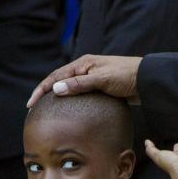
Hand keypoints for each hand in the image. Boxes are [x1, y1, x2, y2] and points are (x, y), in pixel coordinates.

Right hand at [27, 55, 142, 107]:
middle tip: (33, 108)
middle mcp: (85, 70)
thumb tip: (57, 89)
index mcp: (82, 64)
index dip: (41, 90)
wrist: (147, 79)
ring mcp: (92, 79)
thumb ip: (79, 84)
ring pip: (69, 89)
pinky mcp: (100, 89)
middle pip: (59, 82)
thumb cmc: (125, 76)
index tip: (31, 104)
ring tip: (47, 112)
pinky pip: (81, 96)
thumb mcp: (101, 79)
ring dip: (58, 98)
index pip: (55, 76)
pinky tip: (69, 114)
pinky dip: (72, 103)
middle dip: (45, 94)